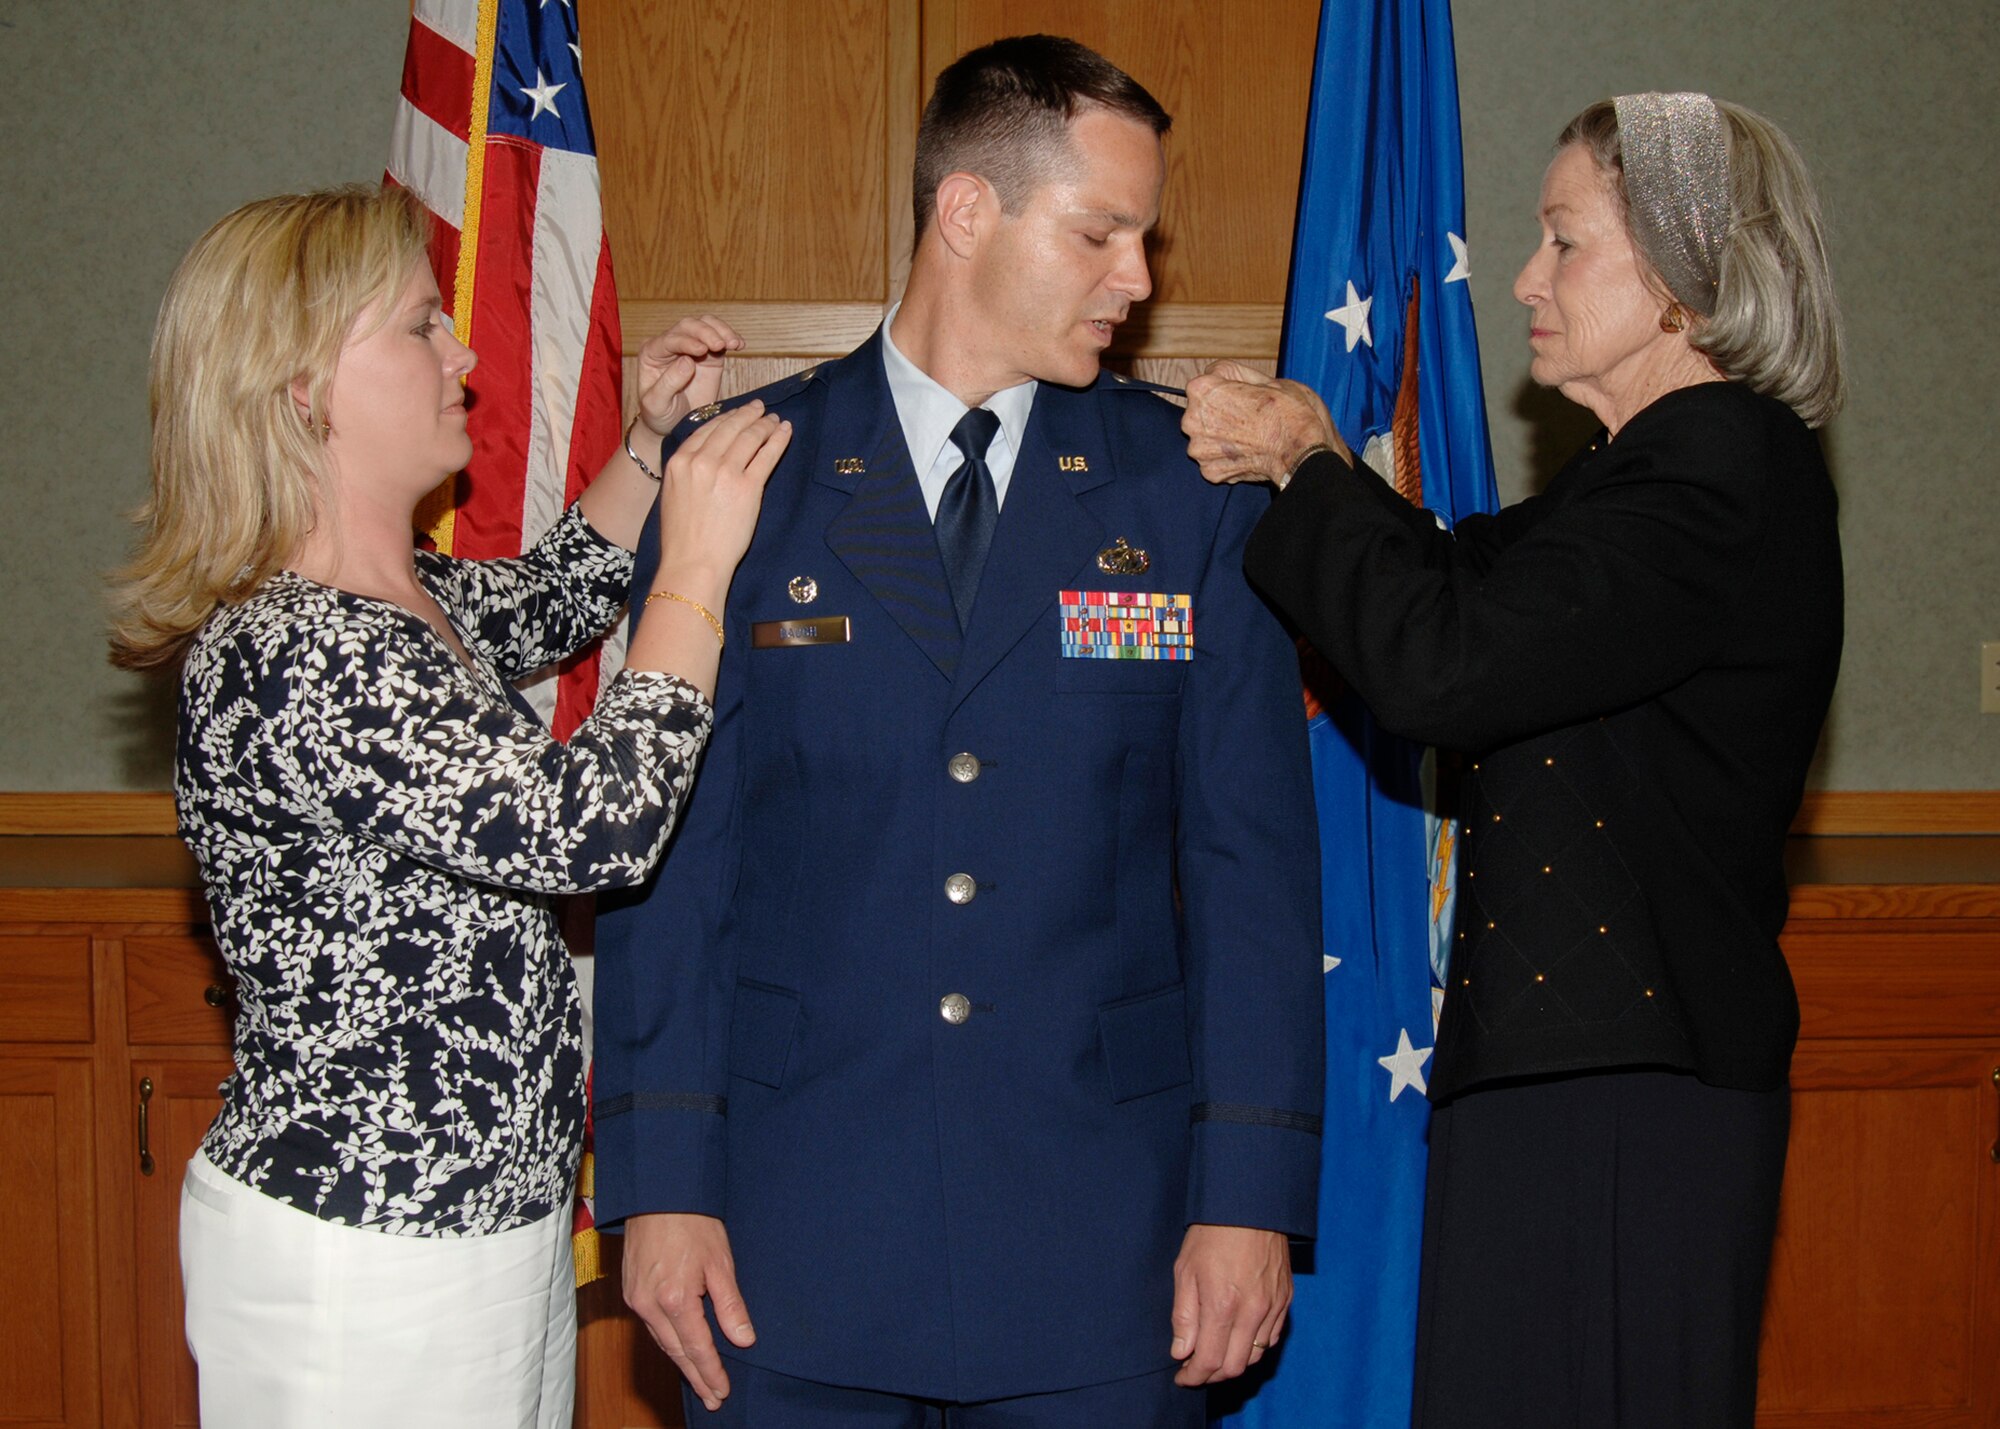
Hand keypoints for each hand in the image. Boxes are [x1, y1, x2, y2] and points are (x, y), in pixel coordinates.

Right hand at [622, 1212, 755, 1412]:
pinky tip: (679, 1349)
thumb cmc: (693, 1222)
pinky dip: (667, 1341)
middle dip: (696, 1376)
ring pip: (662, 1341)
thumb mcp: (721, 1262)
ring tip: (699, 1381)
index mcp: (675, 1299)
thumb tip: (743, 1339)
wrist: (658, 1193)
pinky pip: (651, 1326)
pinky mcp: (630, 1290)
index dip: (711, 1373)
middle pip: (676, 1351)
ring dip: (681, 1362)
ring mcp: (636, 1298)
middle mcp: (650, 1305)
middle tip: (712, 1398)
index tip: (722, 1392)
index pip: (697, 1349)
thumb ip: (730, 1305)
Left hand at [636, 315, 744, 437]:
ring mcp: (691, 347)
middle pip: (688, 326)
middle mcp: (670, 345)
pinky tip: (739, 344)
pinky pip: (720, 338)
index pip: (670, 339)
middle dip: (706, 332)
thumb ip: (668, 383)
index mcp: (652, 353)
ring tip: (734, 343)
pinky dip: (730, 337)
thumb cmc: (659, 414)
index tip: (702, 350)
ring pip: (706, 325)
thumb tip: (687, 362)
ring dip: (721, 330)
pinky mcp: (709, 355)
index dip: (686, 341)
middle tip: (720, 345)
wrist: (674, 425)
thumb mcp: (656, 404)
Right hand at [654, 400, 791, 591]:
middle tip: (760, 409)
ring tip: (775, 420)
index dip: (726, 419)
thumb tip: (703, 460)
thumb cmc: (682, 539)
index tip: (737, 414)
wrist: (692, 562)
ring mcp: (725, 472)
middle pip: (730, 428)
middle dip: (748, 415)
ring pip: (749, 437)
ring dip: (765, 425)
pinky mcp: (748, 487)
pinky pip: (766, 455)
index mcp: (679, 461)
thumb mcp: (673, 496)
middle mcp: (701, 461)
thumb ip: (688, 473)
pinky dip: (778, 440)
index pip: (706, 430)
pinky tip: (785, 432)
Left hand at [1169, 1223, 1292, 1385]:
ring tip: (1216, 1353)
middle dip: (1212, 1375)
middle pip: (1235, 1367)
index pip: (1209, 1361)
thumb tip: (1182, 1352)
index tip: (1182, 1377)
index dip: (1193, 1377)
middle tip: (1196, 1369)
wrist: (1250, 1205)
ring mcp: (1273, 1306)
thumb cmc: (1212, 1234)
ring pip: (1256, 1356)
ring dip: (1234, 1362)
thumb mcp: (1185, 1270)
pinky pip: (1272, 1337)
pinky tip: (1239, 1337)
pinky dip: (1254, 1346)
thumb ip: (1184, 1316)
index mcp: (1222, 1306)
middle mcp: (1252, 1312)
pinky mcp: (1286, 1299)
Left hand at [1182, 360, 1349, 487]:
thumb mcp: (1265, 378)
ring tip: (1248, 437)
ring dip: (1222, 438)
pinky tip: (1246, 454)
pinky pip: (1215, 461)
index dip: (1229, 388)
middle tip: (1248, 418)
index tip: (1245, 397)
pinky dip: (1228, 459)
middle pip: (1203, 412)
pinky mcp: (1209, 471)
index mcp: (1202, 390)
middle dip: (1220, 414)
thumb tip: (1218, 373)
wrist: (1300, 453)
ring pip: (1207, 438)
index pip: (1208, 382)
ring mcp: (1199, 448)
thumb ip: (1234, 373)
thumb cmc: (1287, 413)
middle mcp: (1192, 419)